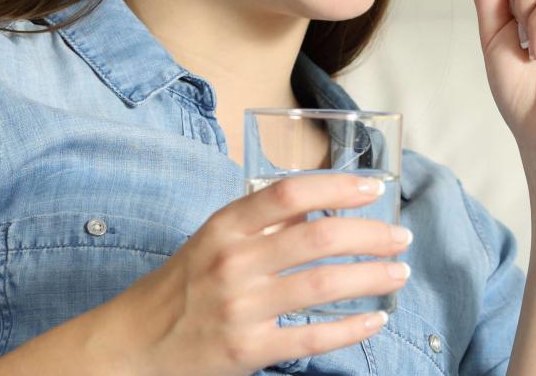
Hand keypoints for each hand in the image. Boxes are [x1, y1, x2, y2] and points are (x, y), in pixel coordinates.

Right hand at [95, 173, 412, 374]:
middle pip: (318, 237)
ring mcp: (241, 308)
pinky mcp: (247, 349)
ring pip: (324, 285)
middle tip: (400, 237)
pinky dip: (352, 328)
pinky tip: (375, 318)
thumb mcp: (212, 242)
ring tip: (398, 272)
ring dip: (372, 276)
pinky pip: (312, 338)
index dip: (336, 186)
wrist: (135, 345)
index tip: (371, 189)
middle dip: (371, 234)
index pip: (288, 193)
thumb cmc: (181, 288)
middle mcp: (233, 263)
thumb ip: (261, 224)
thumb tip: (321, 206)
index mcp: (224, 228)